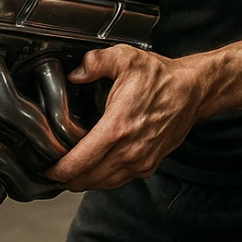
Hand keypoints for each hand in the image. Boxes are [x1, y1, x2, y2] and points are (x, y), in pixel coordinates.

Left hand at [45, 45, 204, 191]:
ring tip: (70, 176)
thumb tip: (75, 74)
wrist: (192, 90)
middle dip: (68, 179)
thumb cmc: (160, 77)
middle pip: (89, 178)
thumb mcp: (125, 58)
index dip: (60, 170)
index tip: (49, 169)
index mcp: (117, 127)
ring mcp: (141, 160)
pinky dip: (104, 180)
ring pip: (104, 183)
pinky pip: (120, 180)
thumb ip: (95, 62)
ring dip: (85, 182)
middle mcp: (129, 150)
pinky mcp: (149, 165)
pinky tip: (95, 172)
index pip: (80, 161)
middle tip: (54, 173)